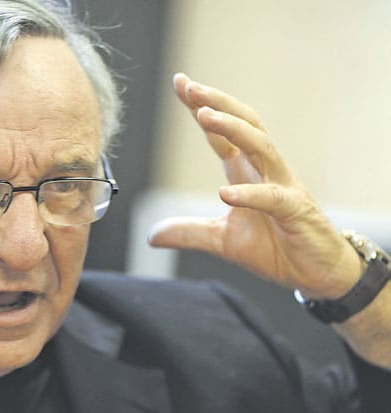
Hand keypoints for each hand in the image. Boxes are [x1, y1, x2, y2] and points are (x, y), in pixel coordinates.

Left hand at [148, 73, 360, 298]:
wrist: (318, 273)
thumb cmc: (277, 248)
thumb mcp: (222, 242)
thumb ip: (188, 232)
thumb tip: (151, 235)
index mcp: (246, 172)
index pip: (221, 134)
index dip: (202, 108)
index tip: (181, 83)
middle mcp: (266, 171)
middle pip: (244, 125)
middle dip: (218, 104)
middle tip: (191, 87)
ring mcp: (284, 187)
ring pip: (261, 146)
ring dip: (233, 130)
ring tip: (204, 116)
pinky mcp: (297, 212)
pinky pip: (272, 198)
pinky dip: (250, 194)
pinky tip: (225, 193)